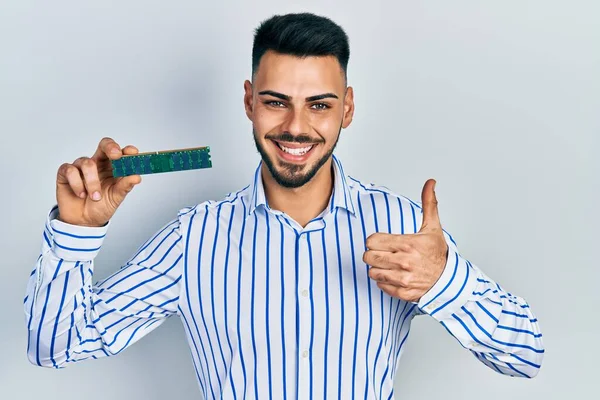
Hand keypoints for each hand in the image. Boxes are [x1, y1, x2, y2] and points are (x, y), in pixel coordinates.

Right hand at [56, 137, 141, 226]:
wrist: (83, 221)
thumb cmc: (101, 206)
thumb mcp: (116, 197)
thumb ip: (125, 186)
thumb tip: (137, 177)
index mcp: (112, 167)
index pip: (119, 152)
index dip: (126, 150)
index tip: (132, 152)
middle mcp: (98, 163)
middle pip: (104, 145)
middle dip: (110, 147)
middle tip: (116, 156)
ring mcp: (81, 167)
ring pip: (88, 163)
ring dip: (93, 182)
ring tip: (96, 197)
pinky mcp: (66, 173)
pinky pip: (70, 170)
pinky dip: (77, 184)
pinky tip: (81, 194)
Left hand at [363, 179, 448, 301]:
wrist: (449, 280)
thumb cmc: (438, 253)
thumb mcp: (433, 228)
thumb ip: (428, 204)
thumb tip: (430, 182)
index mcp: (407, 244)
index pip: (371, 241)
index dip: (374, 240)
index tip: (383, 242)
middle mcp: (404, 262)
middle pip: (368, 256)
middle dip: (374, 254)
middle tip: (384, 253)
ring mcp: (402, 279)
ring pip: (372, 272)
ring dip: (378, 268)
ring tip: (390, 264)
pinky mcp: (402, 292)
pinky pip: (380, 285)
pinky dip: (384, 281)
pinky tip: (395, 276)